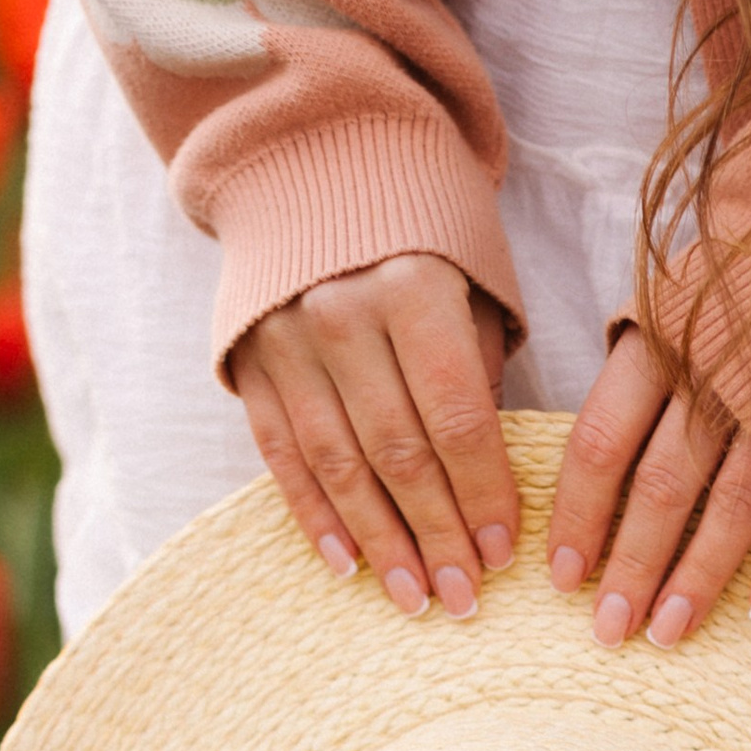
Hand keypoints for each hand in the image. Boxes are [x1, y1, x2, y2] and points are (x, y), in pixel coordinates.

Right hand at [232, 252, 519, 615]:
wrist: (313, 152)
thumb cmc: (422, 221)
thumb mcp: (472, 275)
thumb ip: (475, 369)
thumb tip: (485, 476)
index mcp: (412, 289)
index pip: (456, 418)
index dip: (481, 493)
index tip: (502, 552)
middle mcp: (341, 317)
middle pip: (397, 453)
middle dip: (435, 535)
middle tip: (464, 598)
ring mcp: (286, 341)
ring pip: (337, 466)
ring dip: (378, 542)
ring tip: (413, 598)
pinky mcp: (249, 361)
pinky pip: (282, 454)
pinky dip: (313, 515)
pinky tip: (345, 564)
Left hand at [550, 327, 750, 645]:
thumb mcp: (678, 301)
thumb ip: (633, 371)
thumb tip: (588, 465)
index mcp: (664, 342)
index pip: (602, 442)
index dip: (580, 516)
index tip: (563, 578)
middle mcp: (719, 378)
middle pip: (663, 488)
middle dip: (632, 567)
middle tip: (609, 630)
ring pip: (734, 508)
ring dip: (699, 579)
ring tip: (669, 632)